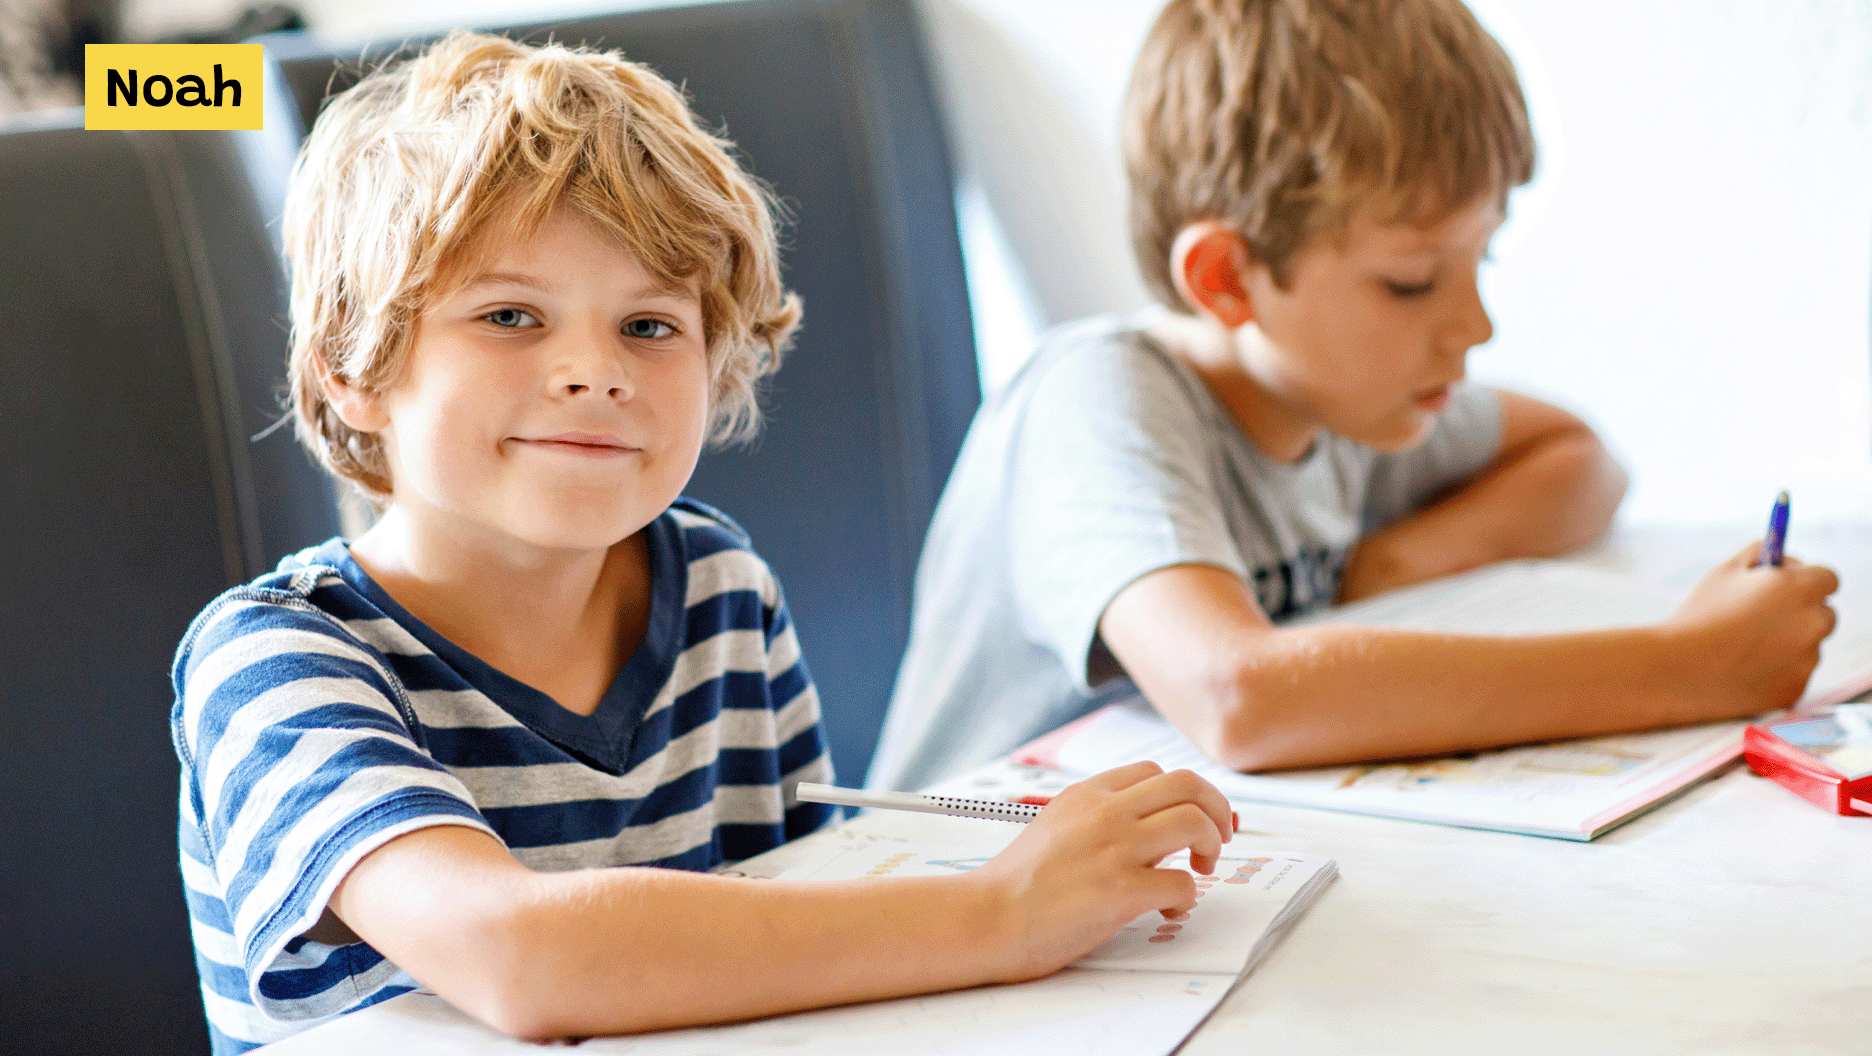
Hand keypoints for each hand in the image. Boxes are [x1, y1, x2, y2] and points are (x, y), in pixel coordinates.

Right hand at [968, 762, 1233, 980]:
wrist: (987, 917)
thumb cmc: (1016, 884)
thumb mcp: (1054, 826)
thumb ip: (1096, 819)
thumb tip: (1147, 829)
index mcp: (1086, 794)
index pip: (1155, 771)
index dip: (1184, 794)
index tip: (1192, 819)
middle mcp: (1104, 812)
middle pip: (1188, 784)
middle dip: (1216, 809)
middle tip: (1217, 838)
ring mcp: (1114, 849)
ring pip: (1194, 821)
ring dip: (1210, 845)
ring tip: (1201, 869)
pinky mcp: (1121, 890)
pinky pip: (1182, 883)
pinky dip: (1187, 898)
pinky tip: (1168, 910)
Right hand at [1663, 542, 1838, 715]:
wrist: (1678, 670)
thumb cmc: (1699, 615)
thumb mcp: (1725, 571)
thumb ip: (1760, 553)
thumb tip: (1781, 558)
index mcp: (1799, 588)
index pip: (1828, 579)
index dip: (1806, 580)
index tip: (1788, 586)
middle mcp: (1814, 623)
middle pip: (1824, 614)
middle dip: (1801, 613)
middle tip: (1763, 617)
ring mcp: (1808, 660)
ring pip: (1808, 647)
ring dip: (1788, 644)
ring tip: (1742, 648)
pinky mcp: (1797, 689)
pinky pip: (1794, 674)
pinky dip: (1776, 672)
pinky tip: (1743, 670)